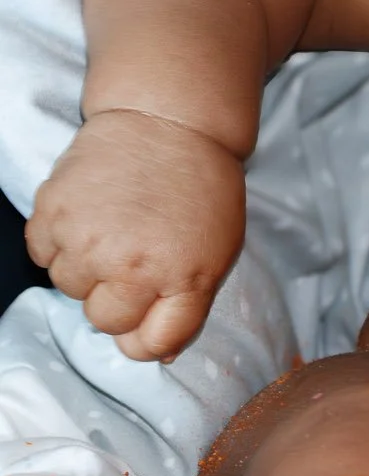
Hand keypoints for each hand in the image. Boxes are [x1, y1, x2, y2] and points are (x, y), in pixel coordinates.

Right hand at [26, 109, 245, 360]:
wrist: (170, 122)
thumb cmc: (201, 188)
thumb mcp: (219, 250)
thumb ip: (188, 305)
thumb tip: (157, 354)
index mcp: (184, 277)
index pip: (149, 346)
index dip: (146, 335)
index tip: (150, 310)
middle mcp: (133, 266)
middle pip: (104, 322)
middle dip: (116, 298)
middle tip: (135, 255)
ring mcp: (88, 240)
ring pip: (67, 289)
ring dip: (85, 267)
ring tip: (115, 226)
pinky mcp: (53, 213)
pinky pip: (42, 255)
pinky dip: (59, 241)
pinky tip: (89, 213)